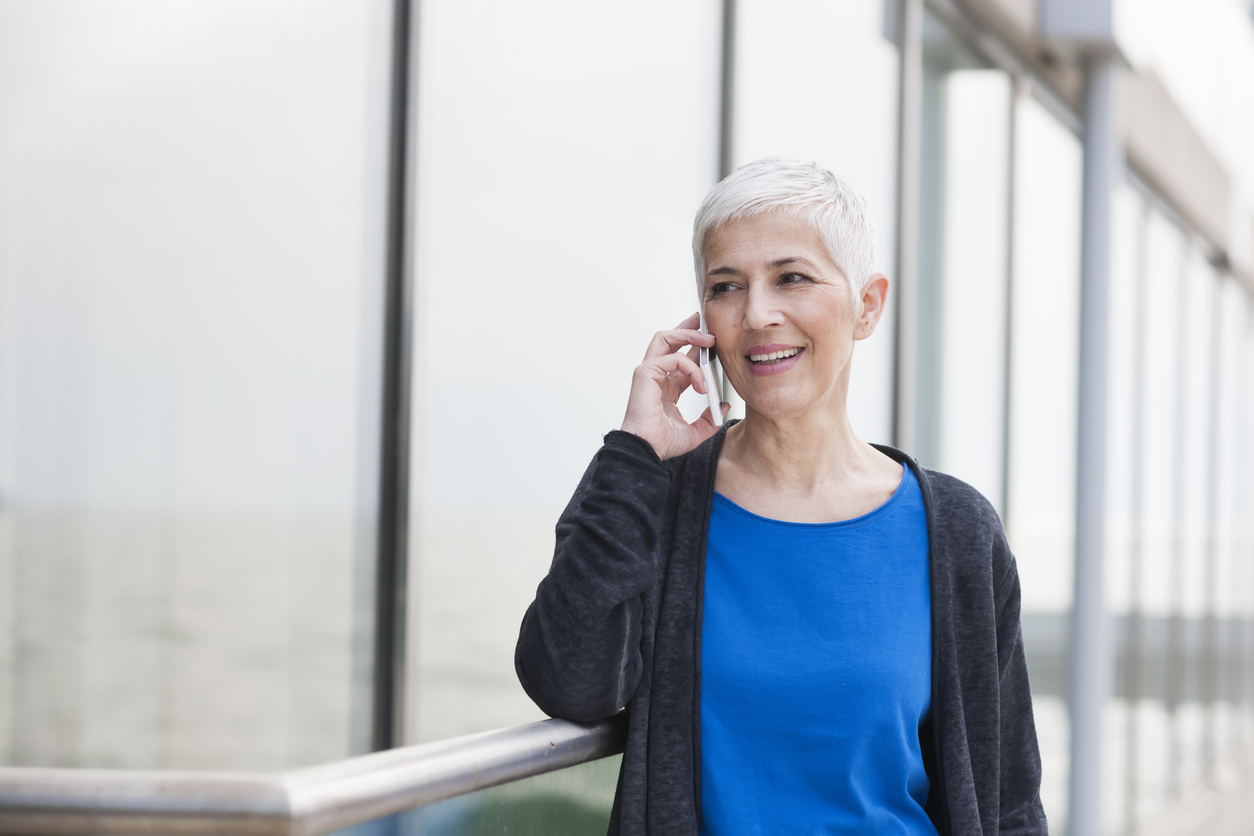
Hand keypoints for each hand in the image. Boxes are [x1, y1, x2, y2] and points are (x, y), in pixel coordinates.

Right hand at [620, 312, 729, 459]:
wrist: (647, 449)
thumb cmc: (661, 443)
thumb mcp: (695, 432)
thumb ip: (709, 420)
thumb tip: (723, 407)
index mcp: (665, 387)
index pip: (681, 359)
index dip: (697, 349)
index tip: (714, 345)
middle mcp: (656, 376)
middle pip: (669, 340)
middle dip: (689, 329)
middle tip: (709, 330)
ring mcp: (648, 373)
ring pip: (665, 338)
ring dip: (688, 335)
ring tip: (709, 341)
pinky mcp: (645, 374)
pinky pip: (672, 358)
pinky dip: (690, 366)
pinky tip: (700, 382)